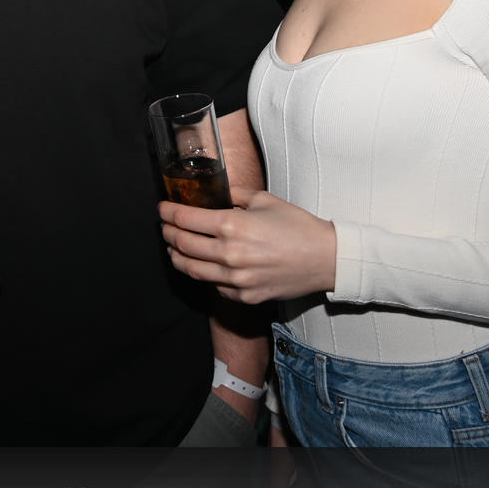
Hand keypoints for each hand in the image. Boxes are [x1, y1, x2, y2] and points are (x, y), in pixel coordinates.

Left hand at [158, 183, 336, 303]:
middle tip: (166, 227)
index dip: (169, 213)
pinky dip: (205, 275)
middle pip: (183, 245)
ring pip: (192, 270)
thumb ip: (235, 194)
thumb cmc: (298, 227)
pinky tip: (205, 266)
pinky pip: (215, 286)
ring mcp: (236, 279)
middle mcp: (229, 254)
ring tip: (174, 249)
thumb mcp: (264, 200)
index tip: (162, 209)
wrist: (326, 259)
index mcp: (232, 225)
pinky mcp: (244, 295)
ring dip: (178, 257)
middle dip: (169, 234)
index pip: (186, 219)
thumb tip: (217, 192)